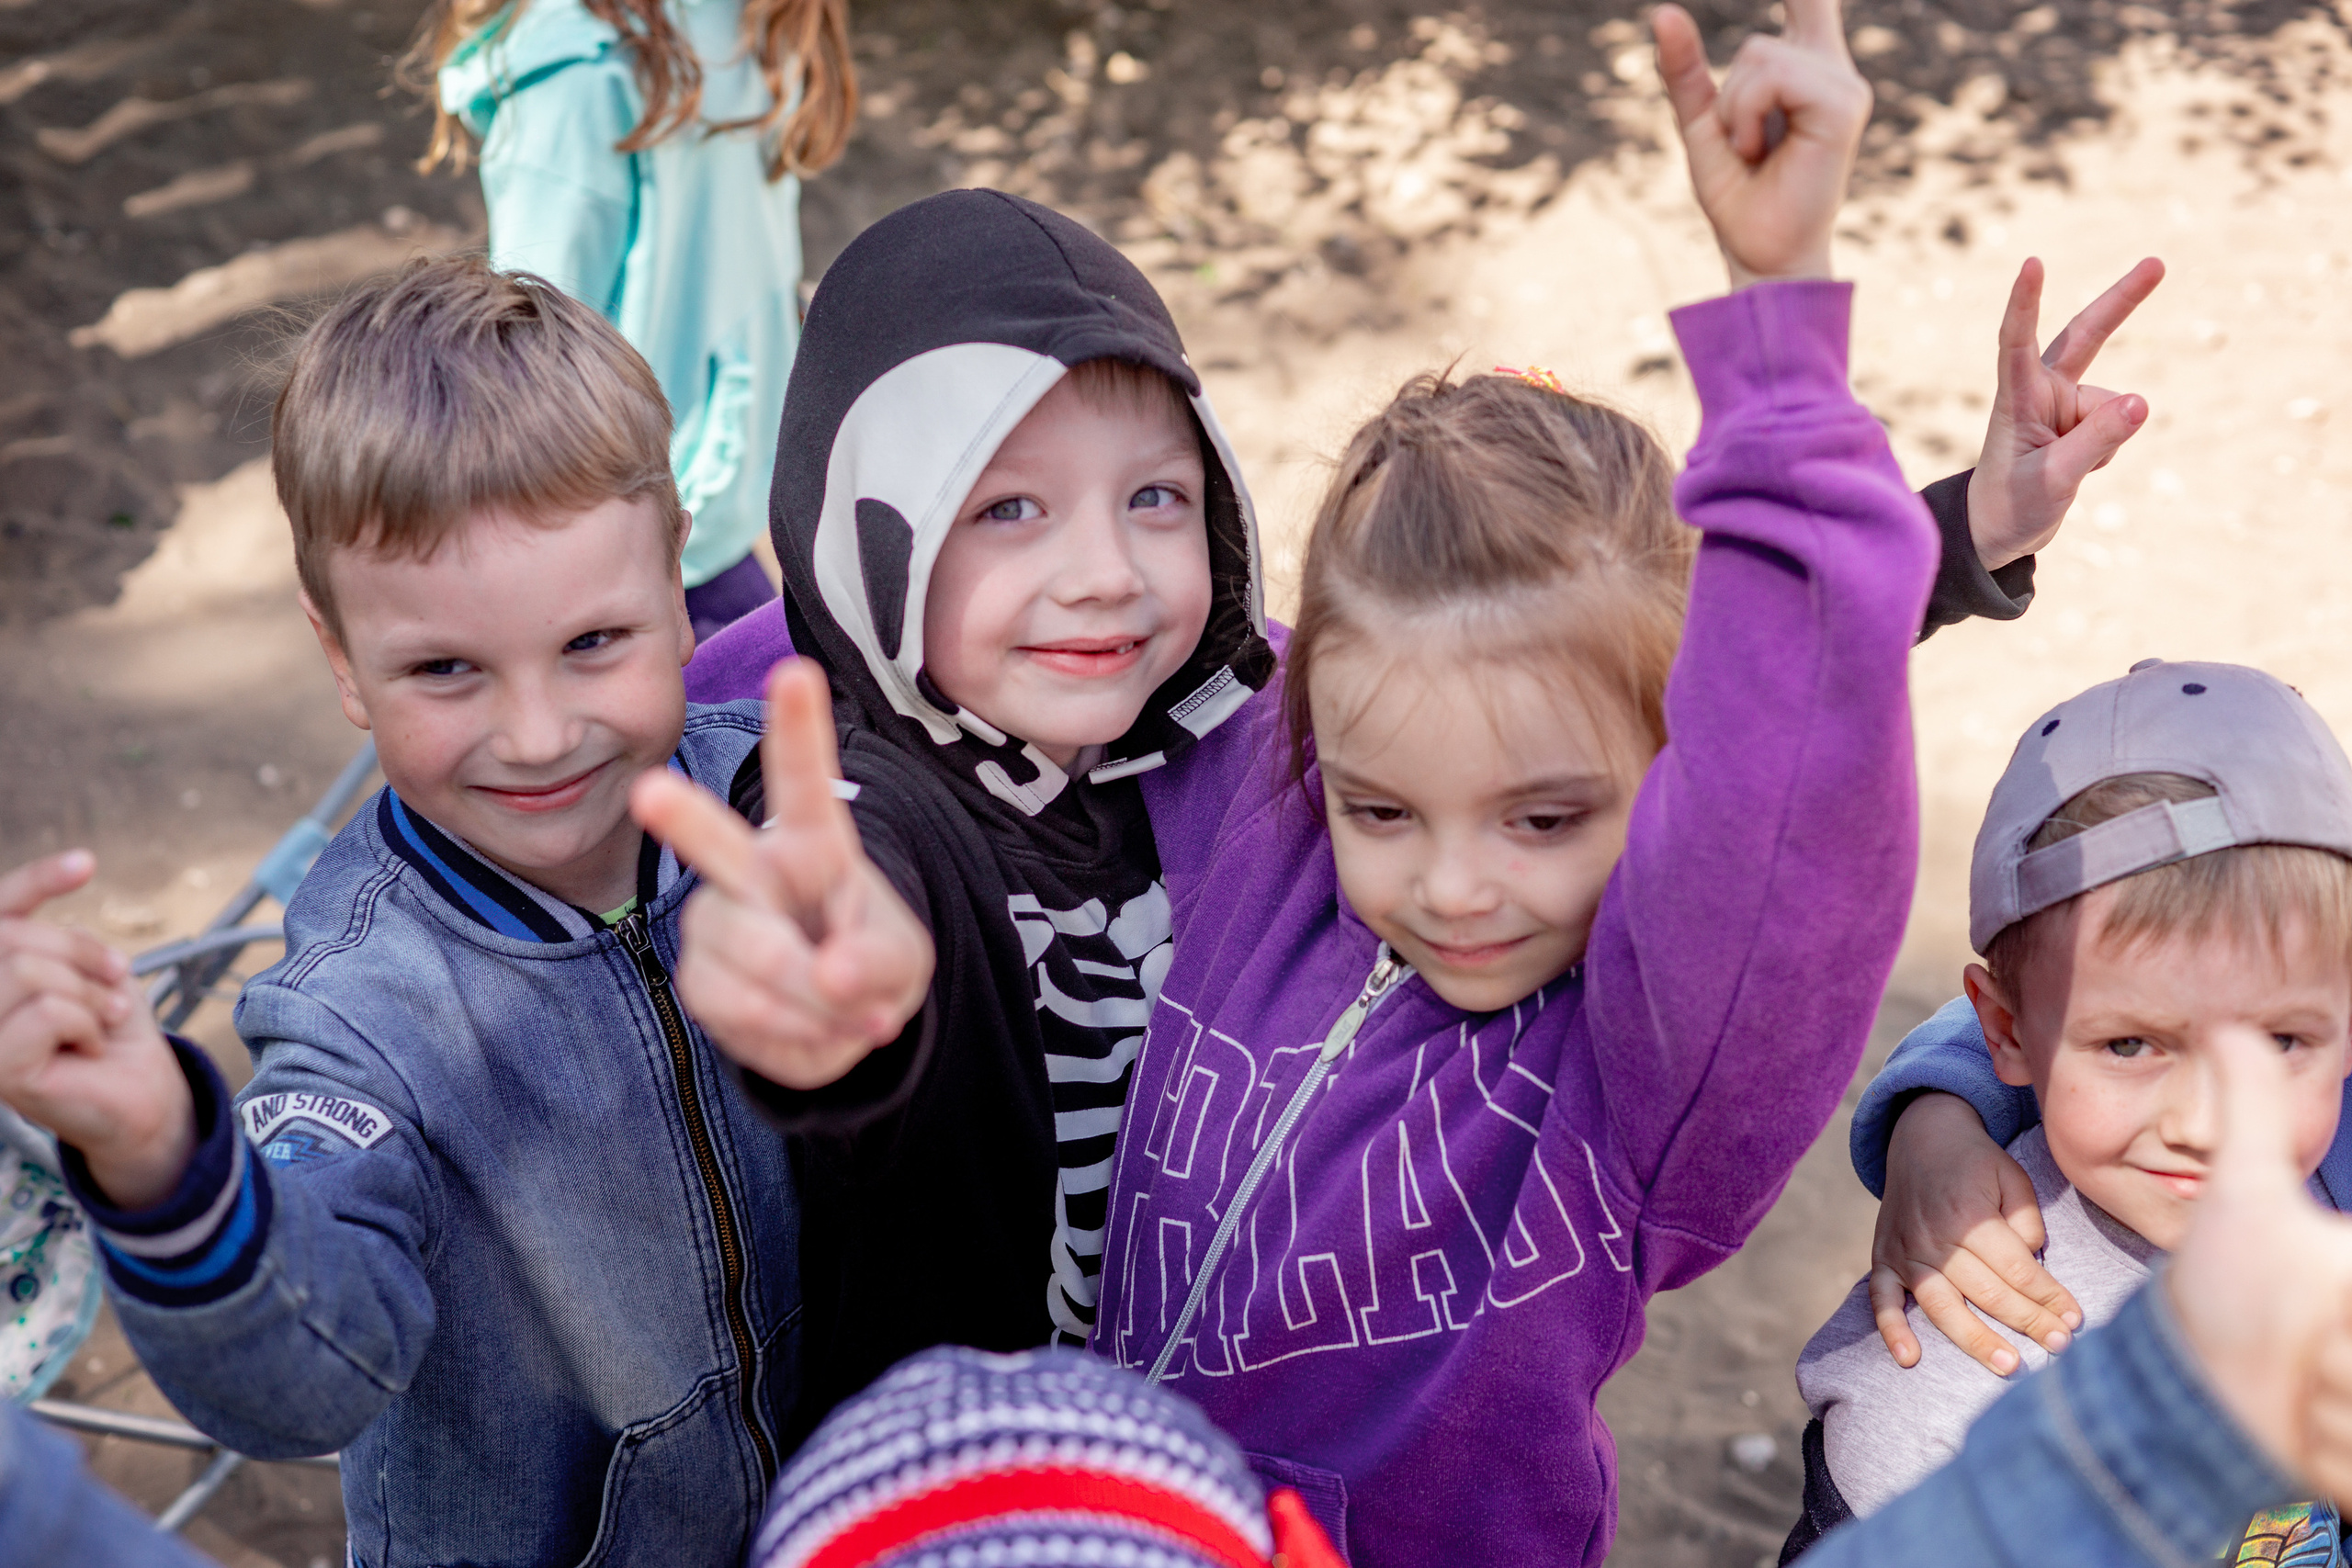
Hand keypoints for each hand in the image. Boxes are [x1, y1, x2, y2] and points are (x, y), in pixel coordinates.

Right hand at [0, 851, 192, 1207]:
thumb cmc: (112, 1028)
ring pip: (29, 971)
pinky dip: (88, 1023)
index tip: (86, 862)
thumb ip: (57, 934)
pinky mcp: (0, 1070)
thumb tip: (75, 865)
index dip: (37, 880)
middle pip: (14, 938)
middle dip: (82, 953)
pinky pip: (49, 1012)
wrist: (144, 1092)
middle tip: (114, 981)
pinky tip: (91, 1047)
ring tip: (101, 1018)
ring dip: (88, 992)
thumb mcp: (89, 967)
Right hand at [630, 660, 932, 1088]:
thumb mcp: (902, 960)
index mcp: (814, 841)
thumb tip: (831, 975)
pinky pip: (739, 1010)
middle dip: (683, 820)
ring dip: (811, 1001)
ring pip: (750, 959)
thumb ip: (878, 963)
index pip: (804, 779)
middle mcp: (751, 868)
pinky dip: (788, 1032)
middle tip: (651, 791)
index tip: (795, 672)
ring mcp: (715, 920)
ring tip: (842, 1010)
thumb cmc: (869, 961)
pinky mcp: (698, 977)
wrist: (838, 1022)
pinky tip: (805, 1027)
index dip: (797, 727)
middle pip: (717, 845)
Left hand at [1653, 0, 1872, 288]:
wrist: (1761, 253)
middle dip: (1730, 97)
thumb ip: (1686, 70)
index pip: (1810, 1)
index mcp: (1806, 70)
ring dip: (1736, 109)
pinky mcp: (1844, 104)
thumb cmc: (1739, 196)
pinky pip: (1772, 76)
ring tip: (1753, 150)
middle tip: (1744, 147)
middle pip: (1760, 41)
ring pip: (1760, 57)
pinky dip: (1749, 113)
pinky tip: (1762, 148)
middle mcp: (1832, 70)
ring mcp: (1844, 85)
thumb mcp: (1702, 124)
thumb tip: (1663, 9)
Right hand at [1870, 1092, 2083, 1373]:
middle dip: (2028, 1322)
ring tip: (2010, 1367)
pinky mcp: (1883, 1257)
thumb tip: (2032, 1267)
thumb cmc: (1976, 1162)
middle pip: (1987, 1292)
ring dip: (1976, 1340)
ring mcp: (1905, 1250)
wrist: (1920, 1135)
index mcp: (1970, 1214)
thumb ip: (2027, 1223)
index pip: (2017, 1269)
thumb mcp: (2013, 1177)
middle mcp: (1934, 1236)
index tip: (2075, 1320)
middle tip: (2062, 1348)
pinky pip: (1881, 1298)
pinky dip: (1891, 1329)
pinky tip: (1910, 1359)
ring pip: (1940, 1305)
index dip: (2049, 1297)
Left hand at [1967, 256, 2165, 568]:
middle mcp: (2042, 390)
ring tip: (2064, 471)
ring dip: (2105, 442)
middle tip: (2157, 263)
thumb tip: (2142, 402)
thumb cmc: (2011, 504)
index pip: (2017, 342)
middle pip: (2086, 336)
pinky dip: (2107, 451)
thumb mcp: (2055, 479)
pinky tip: (2077, 468)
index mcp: (2018, 397)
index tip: (2033, 263)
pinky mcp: (2082, 420)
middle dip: (2122, 301)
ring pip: (2114, 408)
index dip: (2026, 303)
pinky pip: (2117, 428)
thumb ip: (2096, 441)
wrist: (2000, 529)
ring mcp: (2064, 403)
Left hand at [2171, 1027, 2351, 1487]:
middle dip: (2341, 1360)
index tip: (2330, 1294)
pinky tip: (2305, 1429)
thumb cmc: (2227, 1299)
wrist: (2194, 1399)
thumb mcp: (2246, 1198)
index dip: (2342, 1298)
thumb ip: (2252, 1115)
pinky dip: (2334, 1452)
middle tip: (2309, 1346)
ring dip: (2334, 1408)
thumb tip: (2230, 1029)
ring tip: (2305, 1385)